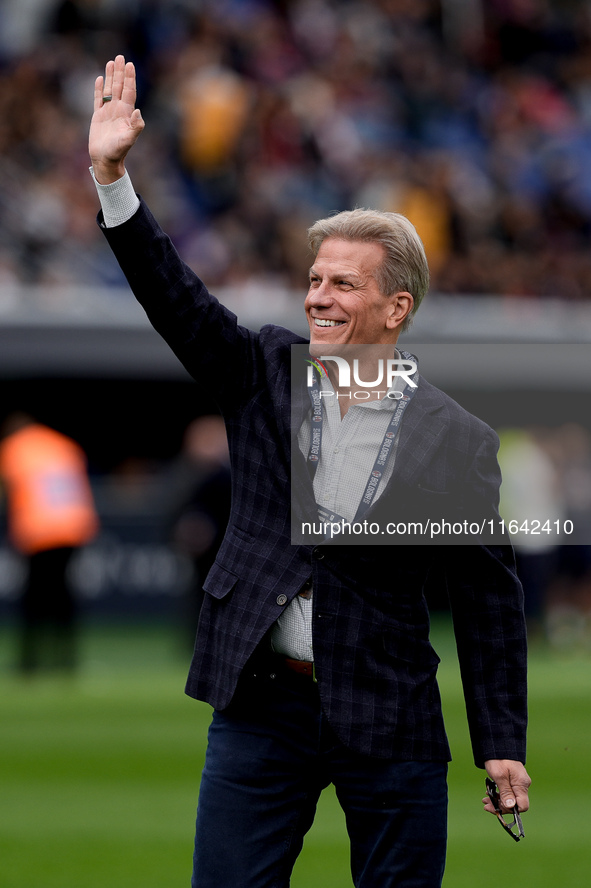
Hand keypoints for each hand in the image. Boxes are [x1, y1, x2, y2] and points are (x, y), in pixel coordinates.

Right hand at [89, 54, 144, 183]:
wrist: (105, 160)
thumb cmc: (118, 152)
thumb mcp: (128, 140)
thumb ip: (135, 127)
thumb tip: (138, 111)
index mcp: (126, 113)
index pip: (129, 91)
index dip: (130, 78)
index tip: (130, 64)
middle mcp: (118, 110)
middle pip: (120, 86)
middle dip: (121, 72)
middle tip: (121, 57)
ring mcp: (108, 112)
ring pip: (110, 90)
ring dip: (111, 76)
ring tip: (111, 62)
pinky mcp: (98, 116)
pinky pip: (99, 99)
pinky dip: (99, 89)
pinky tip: (99, 78)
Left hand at [483, 759, 530, 813]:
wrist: (497, 744)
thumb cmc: (498, 758)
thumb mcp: (499, 776)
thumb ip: (505, 792)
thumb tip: (510, 806)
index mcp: (522, 784)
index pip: (522, 806)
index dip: (510, 810)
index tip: (496, 808)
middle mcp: (522, 784)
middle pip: (515, 803)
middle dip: (500, 806)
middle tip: (486, 805)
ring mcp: (518, 782)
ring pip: (510, 798)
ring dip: (497, 801)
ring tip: (485, 800)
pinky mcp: (513, 780)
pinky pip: (508, 791)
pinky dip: (499, 794)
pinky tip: (490, 793)